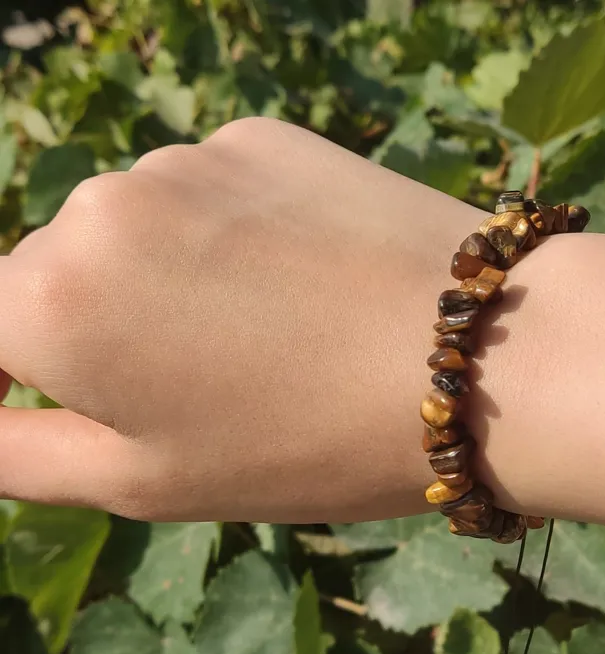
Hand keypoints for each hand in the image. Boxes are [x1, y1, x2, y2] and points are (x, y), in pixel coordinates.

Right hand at [0, 117, 484, 522]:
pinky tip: (303, 278)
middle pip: (62, 272)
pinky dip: (234, 236)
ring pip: (141, 229)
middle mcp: (102, 206)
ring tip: (270, 334)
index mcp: (54, 301)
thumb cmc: (309, 444)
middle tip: (209, 382)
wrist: (477, 357)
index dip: (26, 366)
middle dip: (106, 327)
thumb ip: (21, 449)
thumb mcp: (148, 483)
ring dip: (173, 278)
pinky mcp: (265, 139)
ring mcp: (189, 159)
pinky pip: (214, 195)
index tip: (92, 391)